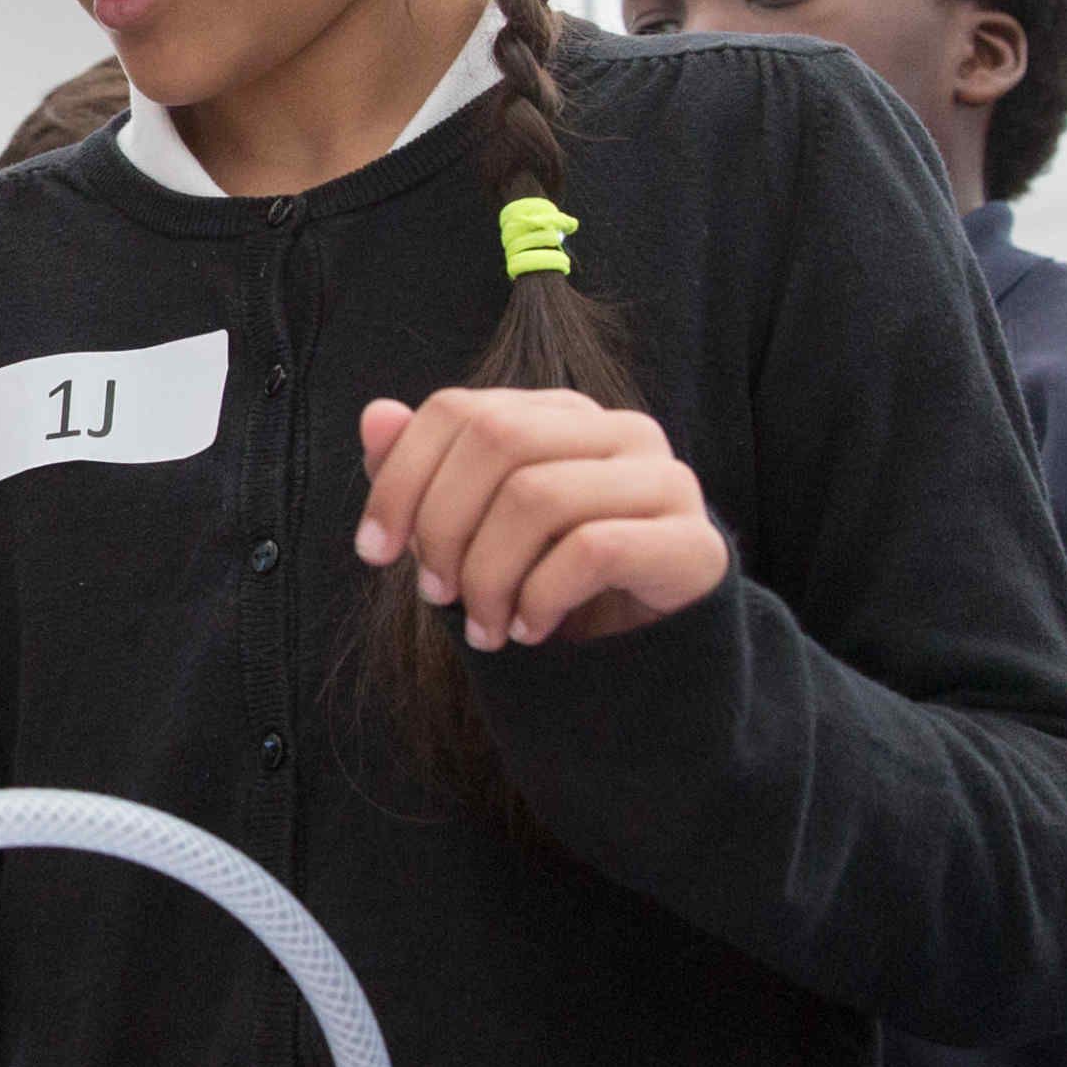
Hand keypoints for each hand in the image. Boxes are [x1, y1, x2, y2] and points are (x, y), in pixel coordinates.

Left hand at [355, 388, 725, 651]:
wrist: (645, 657)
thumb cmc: (547, 582)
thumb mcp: (471, 532)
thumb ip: (425, 473)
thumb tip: (375, 415)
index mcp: (561, 414)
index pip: (459, 409)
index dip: (400, 479)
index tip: (373, 551)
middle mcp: (619, 430)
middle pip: (496, 440)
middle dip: (442, 525)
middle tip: (434, 592)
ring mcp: (665, 481)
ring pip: (538, 496)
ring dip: (488, 575)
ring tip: (482, 627)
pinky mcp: (694, 544)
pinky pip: (592, 549)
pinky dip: (540, 598)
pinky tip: (528, 630)